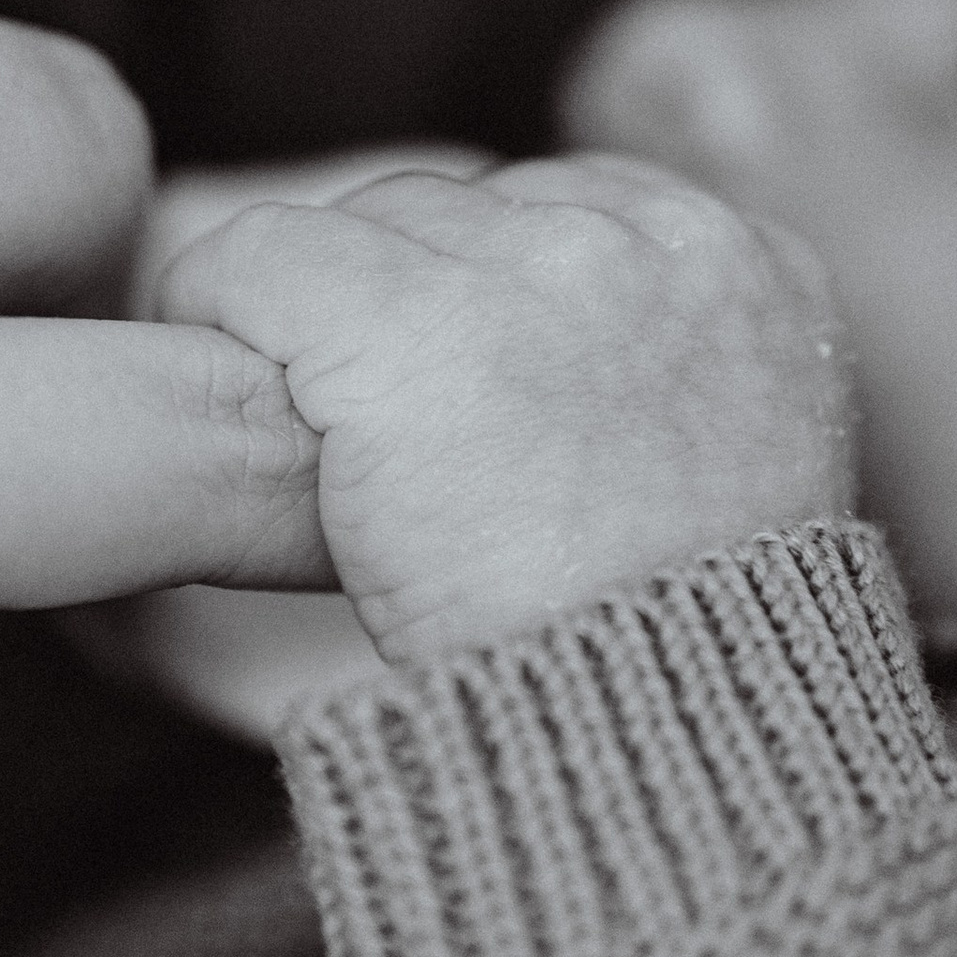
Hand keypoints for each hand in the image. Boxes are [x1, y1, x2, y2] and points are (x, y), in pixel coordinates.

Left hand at [152, 148, 854, 665]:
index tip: (455, 409)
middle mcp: (640, 239)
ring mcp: (521, 269)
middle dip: (395, 313)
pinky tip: (237, 407)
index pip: (559, 209)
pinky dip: (211, 319)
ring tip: (325, 449)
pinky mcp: (396, 319)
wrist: (646, 747)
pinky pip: (246, 259)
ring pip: (347, 231)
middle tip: (382, 448)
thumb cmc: (674, 661)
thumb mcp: (737, 476)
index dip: (479, 307)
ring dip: (313, 326)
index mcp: (745, 265)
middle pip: (446, 211)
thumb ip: (664, 371)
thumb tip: (552, 345)